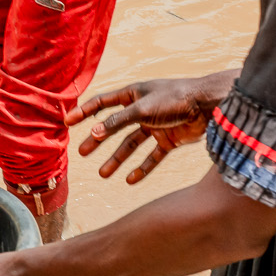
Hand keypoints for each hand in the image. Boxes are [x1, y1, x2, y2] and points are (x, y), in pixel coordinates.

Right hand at [70, 70, 239, 183]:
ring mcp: (156, 125)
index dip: (84, 112)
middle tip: (82, 153)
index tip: (67, 122)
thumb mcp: (142, 109)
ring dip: (117, 159)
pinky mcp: (169, 139)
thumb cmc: (175, 98)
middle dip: (98, 140)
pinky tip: (131, 180)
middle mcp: (142, 110)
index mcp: (133, 94)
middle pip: (115, 127)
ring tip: (103, 174)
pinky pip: (152, 156)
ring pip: (131, 144)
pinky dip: (142, 168)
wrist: (208, 106)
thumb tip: (93, 131)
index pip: (102, 103)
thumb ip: (118, 121)